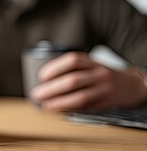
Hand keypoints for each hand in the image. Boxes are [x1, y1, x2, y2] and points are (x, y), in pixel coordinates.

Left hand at [30, 52, 146, 111]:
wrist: (133, 85)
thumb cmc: (104, 75)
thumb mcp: (92, 65)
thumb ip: (75, 69)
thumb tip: (47, 80)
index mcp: (93, 62)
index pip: (72, 60)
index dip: (54, 67)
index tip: (41, 76)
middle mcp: (100, 74)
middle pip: (73, 80)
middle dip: (51, 88)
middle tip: (37, 94)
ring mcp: (104, 89)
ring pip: (80, 97)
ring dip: (59, 102)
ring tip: (45, 105)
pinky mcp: (106, 103)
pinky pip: (86, 108)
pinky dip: (70, 109)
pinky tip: (59, 110)